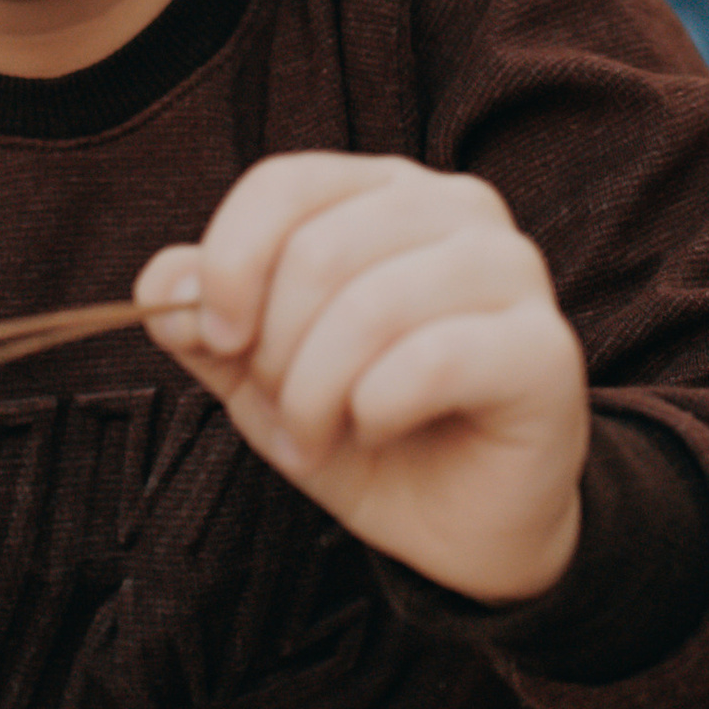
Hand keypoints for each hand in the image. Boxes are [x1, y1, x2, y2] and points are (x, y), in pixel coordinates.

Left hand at [137, 155, 588, 603]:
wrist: (461, 525)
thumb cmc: (365, 429)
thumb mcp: (260, 374)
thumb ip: (207, 319)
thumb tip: (162, 282)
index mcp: (384, 191)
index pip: (285, 183)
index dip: (230, 262)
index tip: (215, 340)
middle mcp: (457, 209)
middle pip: (319, 249)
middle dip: (273, 352)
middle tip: (283, 416)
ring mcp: (511, 271)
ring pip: (372, 306)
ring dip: (316, 394)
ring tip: (316, 438)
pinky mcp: (546, 349)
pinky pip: (431, 360)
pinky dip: (376, 408)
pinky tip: (380, 429)